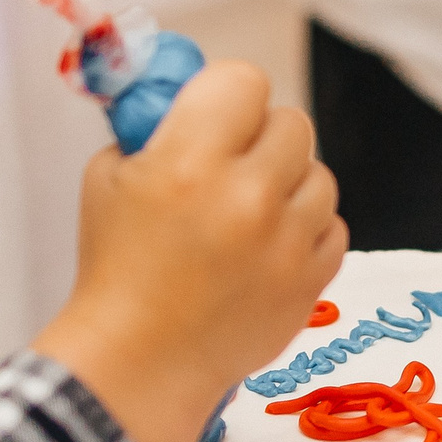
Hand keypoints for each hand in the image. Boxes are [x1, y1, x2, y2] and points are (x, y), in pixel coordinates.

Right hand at [34, 61, 346, 441]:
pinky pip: (334, 227)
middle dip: (261, 140)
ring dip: (289, 187)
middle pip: (291, 123)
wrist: (139, 360)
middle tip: (232, 171)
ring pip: (321, 175)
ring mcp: (286, 241)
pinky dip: (305, 232)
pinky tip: (267, 250)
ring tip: (250, 217)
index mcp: (189, 160)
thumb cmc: (117, 269)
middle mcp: (246, 196)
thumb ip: (153, 127)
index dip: (230, 95)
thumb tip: (191, 94)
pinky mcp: (311, 280)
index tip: (217, 118)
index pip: (246, 81)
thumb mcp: (108, 177)